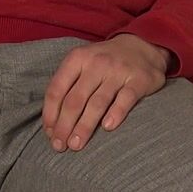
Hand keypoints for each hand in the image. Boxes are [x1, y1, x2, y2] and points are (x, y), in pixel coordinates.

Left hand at [42, 35, 169, 151]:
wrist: (142, 45)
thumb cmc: (104, 62)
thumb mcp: (82, 63)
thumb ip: (68, 86)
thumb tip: (52, 124)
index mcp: (77, 59)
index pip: (57, 89)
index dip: (50, 114)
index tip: (49, 134)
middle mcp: (96, 63)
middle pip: (75, 100)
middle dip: (65, 125)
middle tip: (60, 146)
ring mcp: (118, 71)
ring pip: (97, 102)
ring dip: (85, 126)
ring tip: (76, 144)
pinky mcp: (139, 80)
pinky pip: (125, 99)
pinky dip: (116, 113)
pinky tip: (107, 128)